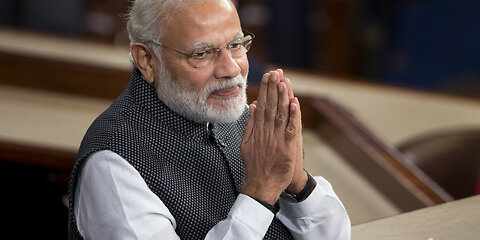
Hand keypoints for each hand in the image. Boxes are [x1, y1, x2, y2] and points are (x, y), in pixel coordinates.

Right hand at [240, 70, 301, 204]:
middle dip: (273, 88)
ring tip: (283, 81)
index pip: (262, 104)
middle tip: (275, 72)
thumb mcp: (246, 143)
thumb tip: (252, 106)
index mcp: (258, 129)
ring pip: (280, 114)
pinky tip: (294, 103)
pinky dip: (293, 116)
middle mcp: (267, 131)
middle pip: (270, 106)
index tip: (268, 76)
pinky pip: (291, 128)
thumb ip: (250, 124)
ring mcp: (277, 139)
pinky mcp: (287, 147)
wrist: (262, 184)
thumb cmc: (255, 165)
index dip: (266, 89)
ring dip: (282, 97)